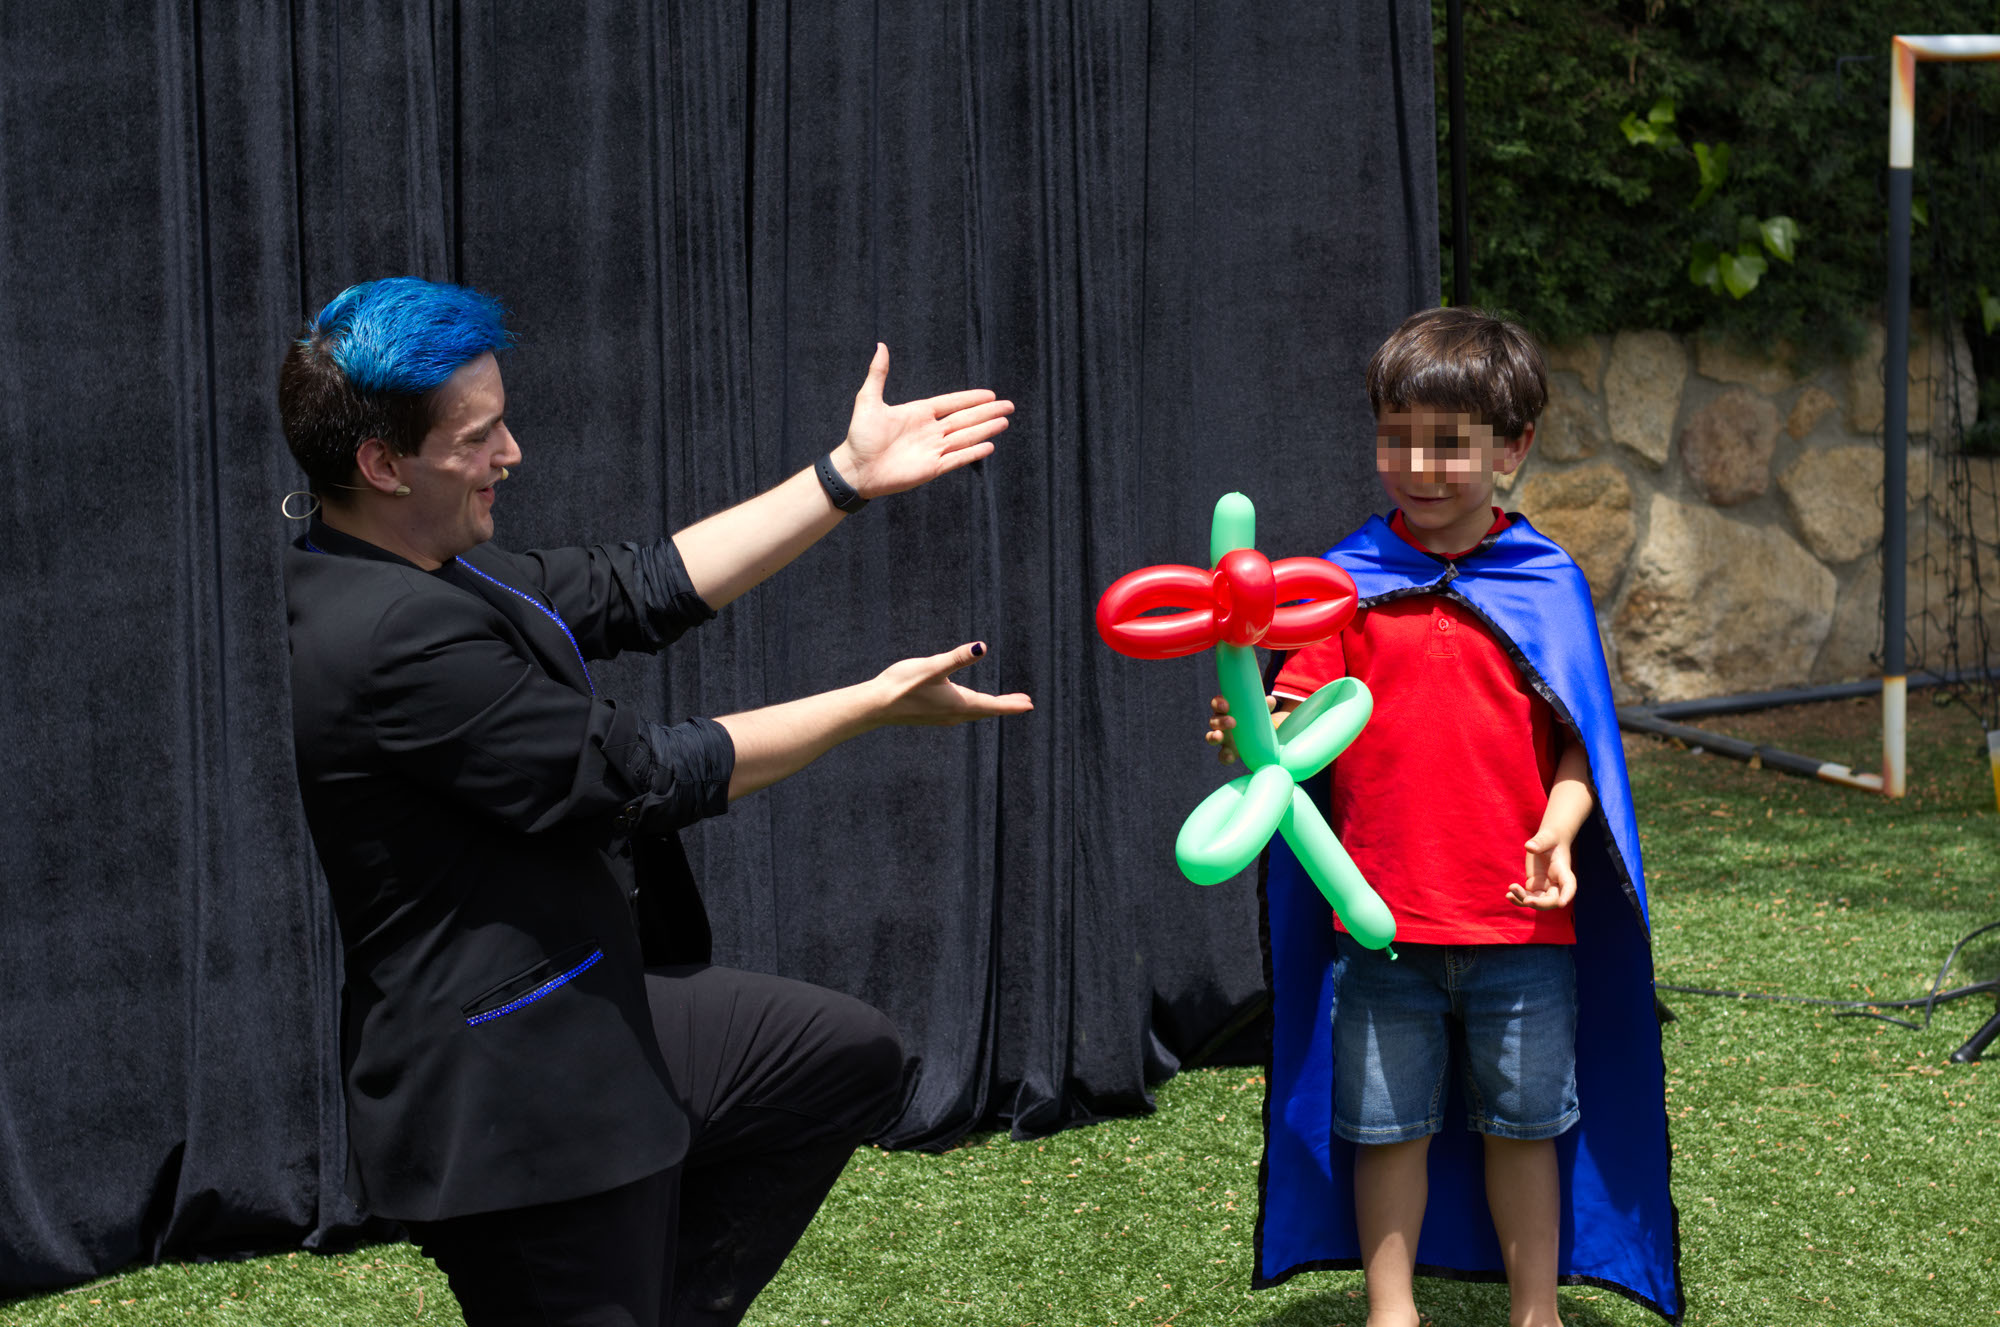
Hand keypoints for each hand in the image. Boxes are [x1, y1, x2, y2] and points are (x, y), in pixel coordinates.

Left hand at [830, 345, 1013, 498]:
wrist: (855, 469)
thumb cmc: (859, 437)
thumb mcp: (868, 400)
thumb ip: (878, 374)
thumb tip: (881, 346)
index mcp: (919, 413)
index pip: (952, 403)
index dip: (971, 399)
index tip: (990, 395)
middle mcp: (930, 431)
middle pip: (965, 419)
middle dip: (988, 412)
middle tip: (1009, 406)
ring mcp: (933, 450)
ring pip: (966, 437)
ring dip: (986, 429)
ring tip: (1004, 422)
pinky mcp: (932, 468)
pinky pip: (957, 459)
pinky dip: (973, 452)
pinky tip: (989, 445)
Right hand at [874, 642, 1033, 726]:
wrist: (876, 705)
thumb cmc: (902, 684)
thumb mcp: (932, 666)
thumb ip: (958, 657)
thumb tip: (982, 647)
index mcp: (958, 703)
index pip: (992, 705)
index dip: (1011, 704)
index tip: (1029, 705)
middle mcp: (953, 714)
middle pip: (986, 710)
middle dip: (1005, 706)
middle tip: (1024, 703)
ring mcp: (942, 717)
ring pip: (973, 713)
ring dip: (989, 707)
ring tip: (1001, 703)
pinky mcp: (931, 716)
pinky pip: (961, 713)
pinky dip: (973, 708)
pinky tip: (967, 705)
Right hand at [1204, 692, 1276, 764]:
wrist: (1262, 737)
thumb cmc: (1256, 719)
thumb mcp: (1260, 711)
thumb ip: (1263, 705)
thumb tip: (1270, 700)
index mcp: (1226, 710)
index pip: (1217, 704)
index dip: (1218, 704)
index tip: (1226, 706)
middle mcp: (1221, 724)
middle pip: (1214, 721)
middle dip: (1220, 721)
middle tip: (1232, 722)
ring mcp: (1223, 739)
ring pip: (1211, 737)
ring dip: (1213, 736)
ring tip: (1219, 736)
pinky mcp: (1228, 752)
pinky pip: (1221, 756)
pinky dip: (1224, 757)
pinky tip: (1230, 757)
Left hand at [1508, 830, 1577, 909]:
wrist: (1548, 841)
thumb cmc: (1551, 838)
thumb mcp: (1547, 837)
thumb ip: (1540, 841)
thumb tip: (1529, 846)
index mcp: (1563, 871)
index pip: (1569, 886)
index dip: (1567, 895)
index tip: (1561, 904)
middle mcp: (1556, 883)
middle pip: (1552, 900)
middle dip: (1540, 903)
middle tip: (1526, 900)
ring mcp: (1545, 887)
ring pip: (1537, 901)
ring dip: (1524, 900)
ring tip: (1510, 891)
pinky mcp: (1534, 886)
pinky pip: (1527, 897)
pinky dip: (1518, 898)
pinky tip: (1508, 895)